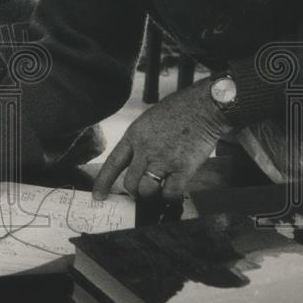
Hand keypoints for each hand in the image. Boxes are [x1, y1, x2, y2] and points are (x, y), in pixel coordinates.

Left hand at [93, 79, 232, 200]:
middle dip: (135, 191)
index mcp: (134, 136)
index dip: (104, 182)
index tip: (99, 196)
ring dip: (152, 195)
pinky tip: (175, 189)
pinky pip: (170, 193)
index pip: (113, 163)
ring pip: (147, 190)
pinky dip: (171, 196)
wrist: (203, 106)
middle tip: (144, 191)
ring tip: (160, 190)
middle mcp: (145, 149)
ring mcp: (163, 160)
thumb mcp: (148, 121)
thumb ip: (140, 142)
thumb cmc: (178, 110)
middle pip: (130, 182)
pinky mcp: (183, 168)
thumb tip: (138, 163)